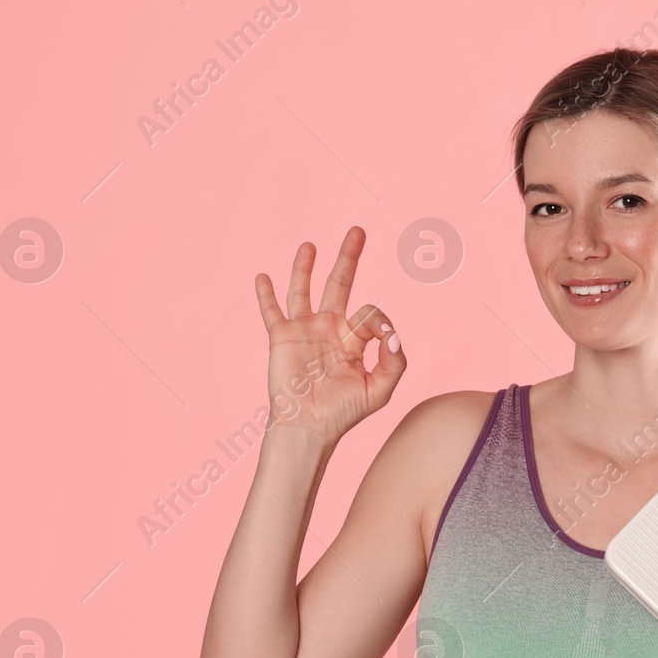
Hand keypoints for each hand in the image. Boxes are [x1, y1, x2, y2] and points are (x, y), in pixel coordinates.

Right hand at [254, 226, 404, 443]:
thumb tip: (392, 332)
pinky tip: (262, 276)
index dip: (378, 319)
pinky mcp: (282, 337)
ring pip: (304, 290)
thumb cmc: (344, 413)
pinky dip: (266, 294)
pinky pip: (271, 311)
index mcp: (354, 340)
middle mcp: (329, 329)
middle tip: (358, 231)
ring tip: (310, 245)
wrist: (309, 427)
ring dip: (305, 266)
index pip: (369, 313)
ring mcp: (304, 330)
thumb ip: (395, 362)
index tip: (380, 335)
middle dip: (349, 257)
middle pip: (340, 284)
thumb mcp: (380, 390)